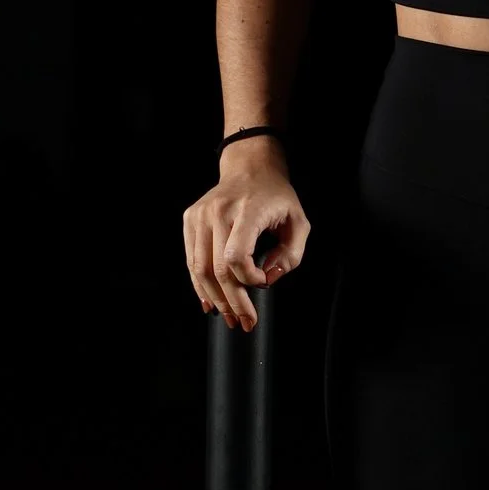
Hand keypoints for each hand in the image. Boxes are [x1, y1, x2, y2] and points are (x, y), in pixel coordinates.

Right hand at [183, 150, 308, 330]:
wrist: (250, 168)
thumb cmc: (276, 197)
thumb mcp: (298, 222)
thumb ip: (291, 255)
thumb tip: (268, 278)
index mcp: (247, 209)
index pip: (236, 256)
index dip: (249, 279)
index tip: (263, 283)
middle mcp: (218, 211)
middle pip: (217, 269)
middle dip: (232, 301)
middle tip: (244, 321)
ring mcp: (200, 215)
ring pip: (199, 269)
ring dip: (214, 299)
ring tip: (229, 317)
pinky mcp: (190, 219)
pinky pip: (191, 260)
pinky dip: (200, 285)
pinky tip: (210, 301)